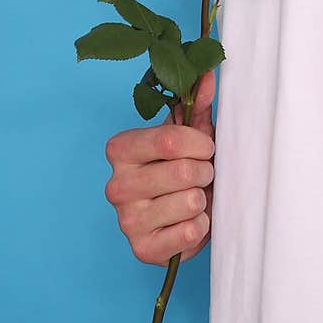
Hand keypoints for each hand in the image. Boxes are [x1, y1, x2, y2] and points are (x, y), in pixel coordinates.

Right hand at [104, 68, 215, 263]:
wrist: (180, 215)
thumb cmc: (184, 167)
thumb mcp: (189, 134)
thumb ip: (195, 103)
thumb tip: (205, 72)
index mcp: (120, 150)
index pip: (170, 139)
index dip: (200, 143)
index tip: (207, 148)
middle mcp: (115, 185)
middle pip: (183, 171)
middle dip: (205, 172)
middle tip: (200, 176)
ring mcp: (126, 221)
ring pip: (190, 201)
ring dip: (203, 199)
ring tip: (194, 198)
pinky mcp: (142, 250)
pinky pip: (191, 233)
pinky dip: (200, 227)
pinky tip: (189, 222)